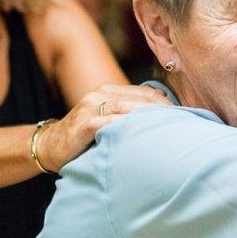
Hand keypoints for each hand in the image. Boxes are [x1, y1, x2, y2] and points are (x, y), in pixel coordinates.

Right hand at [36, 84, 171, 171]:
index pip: (146, 92)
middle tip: (184, 124)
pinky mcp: (86, 122)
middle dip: (164, 111)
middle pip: (142, 99)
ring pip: (129, 108)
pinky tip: (143, 137)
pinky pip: (112, 123)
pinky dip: (129, 128)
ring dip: (151, 119)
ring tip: (170, 129)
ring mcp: (92, 106)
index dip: (166, 103)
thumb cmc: (85, 138)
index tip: (185, 115)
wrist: (51, 147)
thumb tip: (163, 120)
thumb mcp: (108, 122)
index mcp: (109, 90)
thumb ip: (129, 116)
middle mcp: (101, 93)